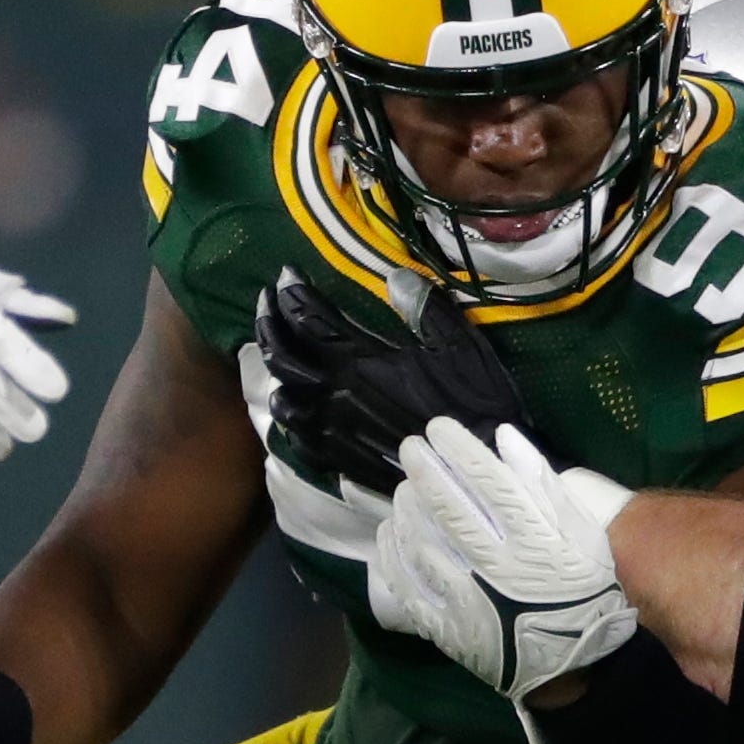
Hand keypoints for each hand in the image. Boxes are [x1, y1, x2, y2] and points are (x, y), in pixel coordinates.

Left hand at [255, 275, 526, 496]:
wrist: (476, 468)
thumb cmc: (473, 405)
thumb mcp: (460, 347)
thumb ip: (426, 309)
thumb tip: (396, 277)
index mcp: (359, 360)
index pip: (306, 316)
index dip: (290, 291)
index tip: (287, 274)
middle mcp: (334, 393)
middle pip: (279, 354)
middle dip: (267, 323)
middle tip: (268, 304)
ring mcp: (331, 429)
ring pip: (282, 399)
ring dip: (275, 374)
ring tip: (280, 357)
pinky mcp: (339, 459)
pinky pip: (298, 438)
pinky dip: (292, 419)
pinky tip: (300, 409)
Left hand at [366, 420, 635, 700]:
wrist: (572, 662)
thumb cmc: (582, 590)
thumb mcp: (583, 534)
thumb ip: (544, 485)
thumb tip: (502, 437)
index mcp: (537, 541)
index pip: (488, 483)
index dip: (458, 450)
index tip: (438, 429)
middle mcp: (498, 567)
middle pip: (448, 508)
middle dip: (424, 470)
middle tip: (410, 448)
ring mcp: (468, 600)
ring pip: (422, 542)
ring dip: (407, 508)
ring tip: (404, 492)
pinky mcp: (447, 628)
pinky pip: (408, 585)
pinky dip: (393, 553)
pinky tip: (391, 533)